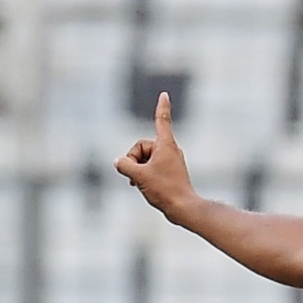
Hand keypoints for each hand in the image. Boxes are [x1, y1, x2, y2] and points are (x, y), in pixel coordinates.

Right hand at [114, 92, 196, 221]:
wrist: (183, 208)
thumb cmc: (164, 189)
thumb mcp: (138, 175)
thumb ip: (124, 165)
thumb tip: (119, 161)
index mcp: (166, 145)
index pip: (162, 120)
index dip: (162, 107)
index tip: (164, 94)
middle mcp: (170, 150)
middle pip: (141, 147)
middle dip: (133, 159)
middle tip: (136, 175)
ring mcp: (170, 161)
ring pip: (144, 159)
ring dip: (137, 169)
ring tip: (140, 183)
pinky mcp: (169, 172)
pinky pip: (149, 167)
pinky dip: (142, 174)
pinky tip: (139, 186)